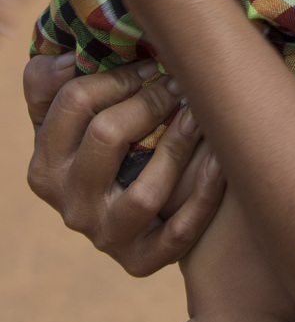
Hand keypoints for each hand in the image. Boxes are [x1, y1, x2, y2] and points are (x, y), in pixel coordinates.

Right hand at [24, 55, 224, 275]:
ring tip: (198, 114)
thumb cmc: (100, 146)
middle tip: (179, 84)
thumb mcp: (62, 117)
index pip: (74, 103)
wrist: (127, 211)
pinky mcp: (142, 261)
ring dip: (179, 146)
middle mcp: (71, 207)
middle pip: (107, 136)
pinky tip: (222, 159)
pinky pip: (179, 233)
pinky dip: (205, 195)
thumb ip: (47, 82)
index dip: (117, 74)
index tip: (149, 64)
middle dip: (150, 100)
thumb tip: (64, 60)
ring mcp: (107, 237)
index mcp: (45, 167)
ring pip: (146, 193)